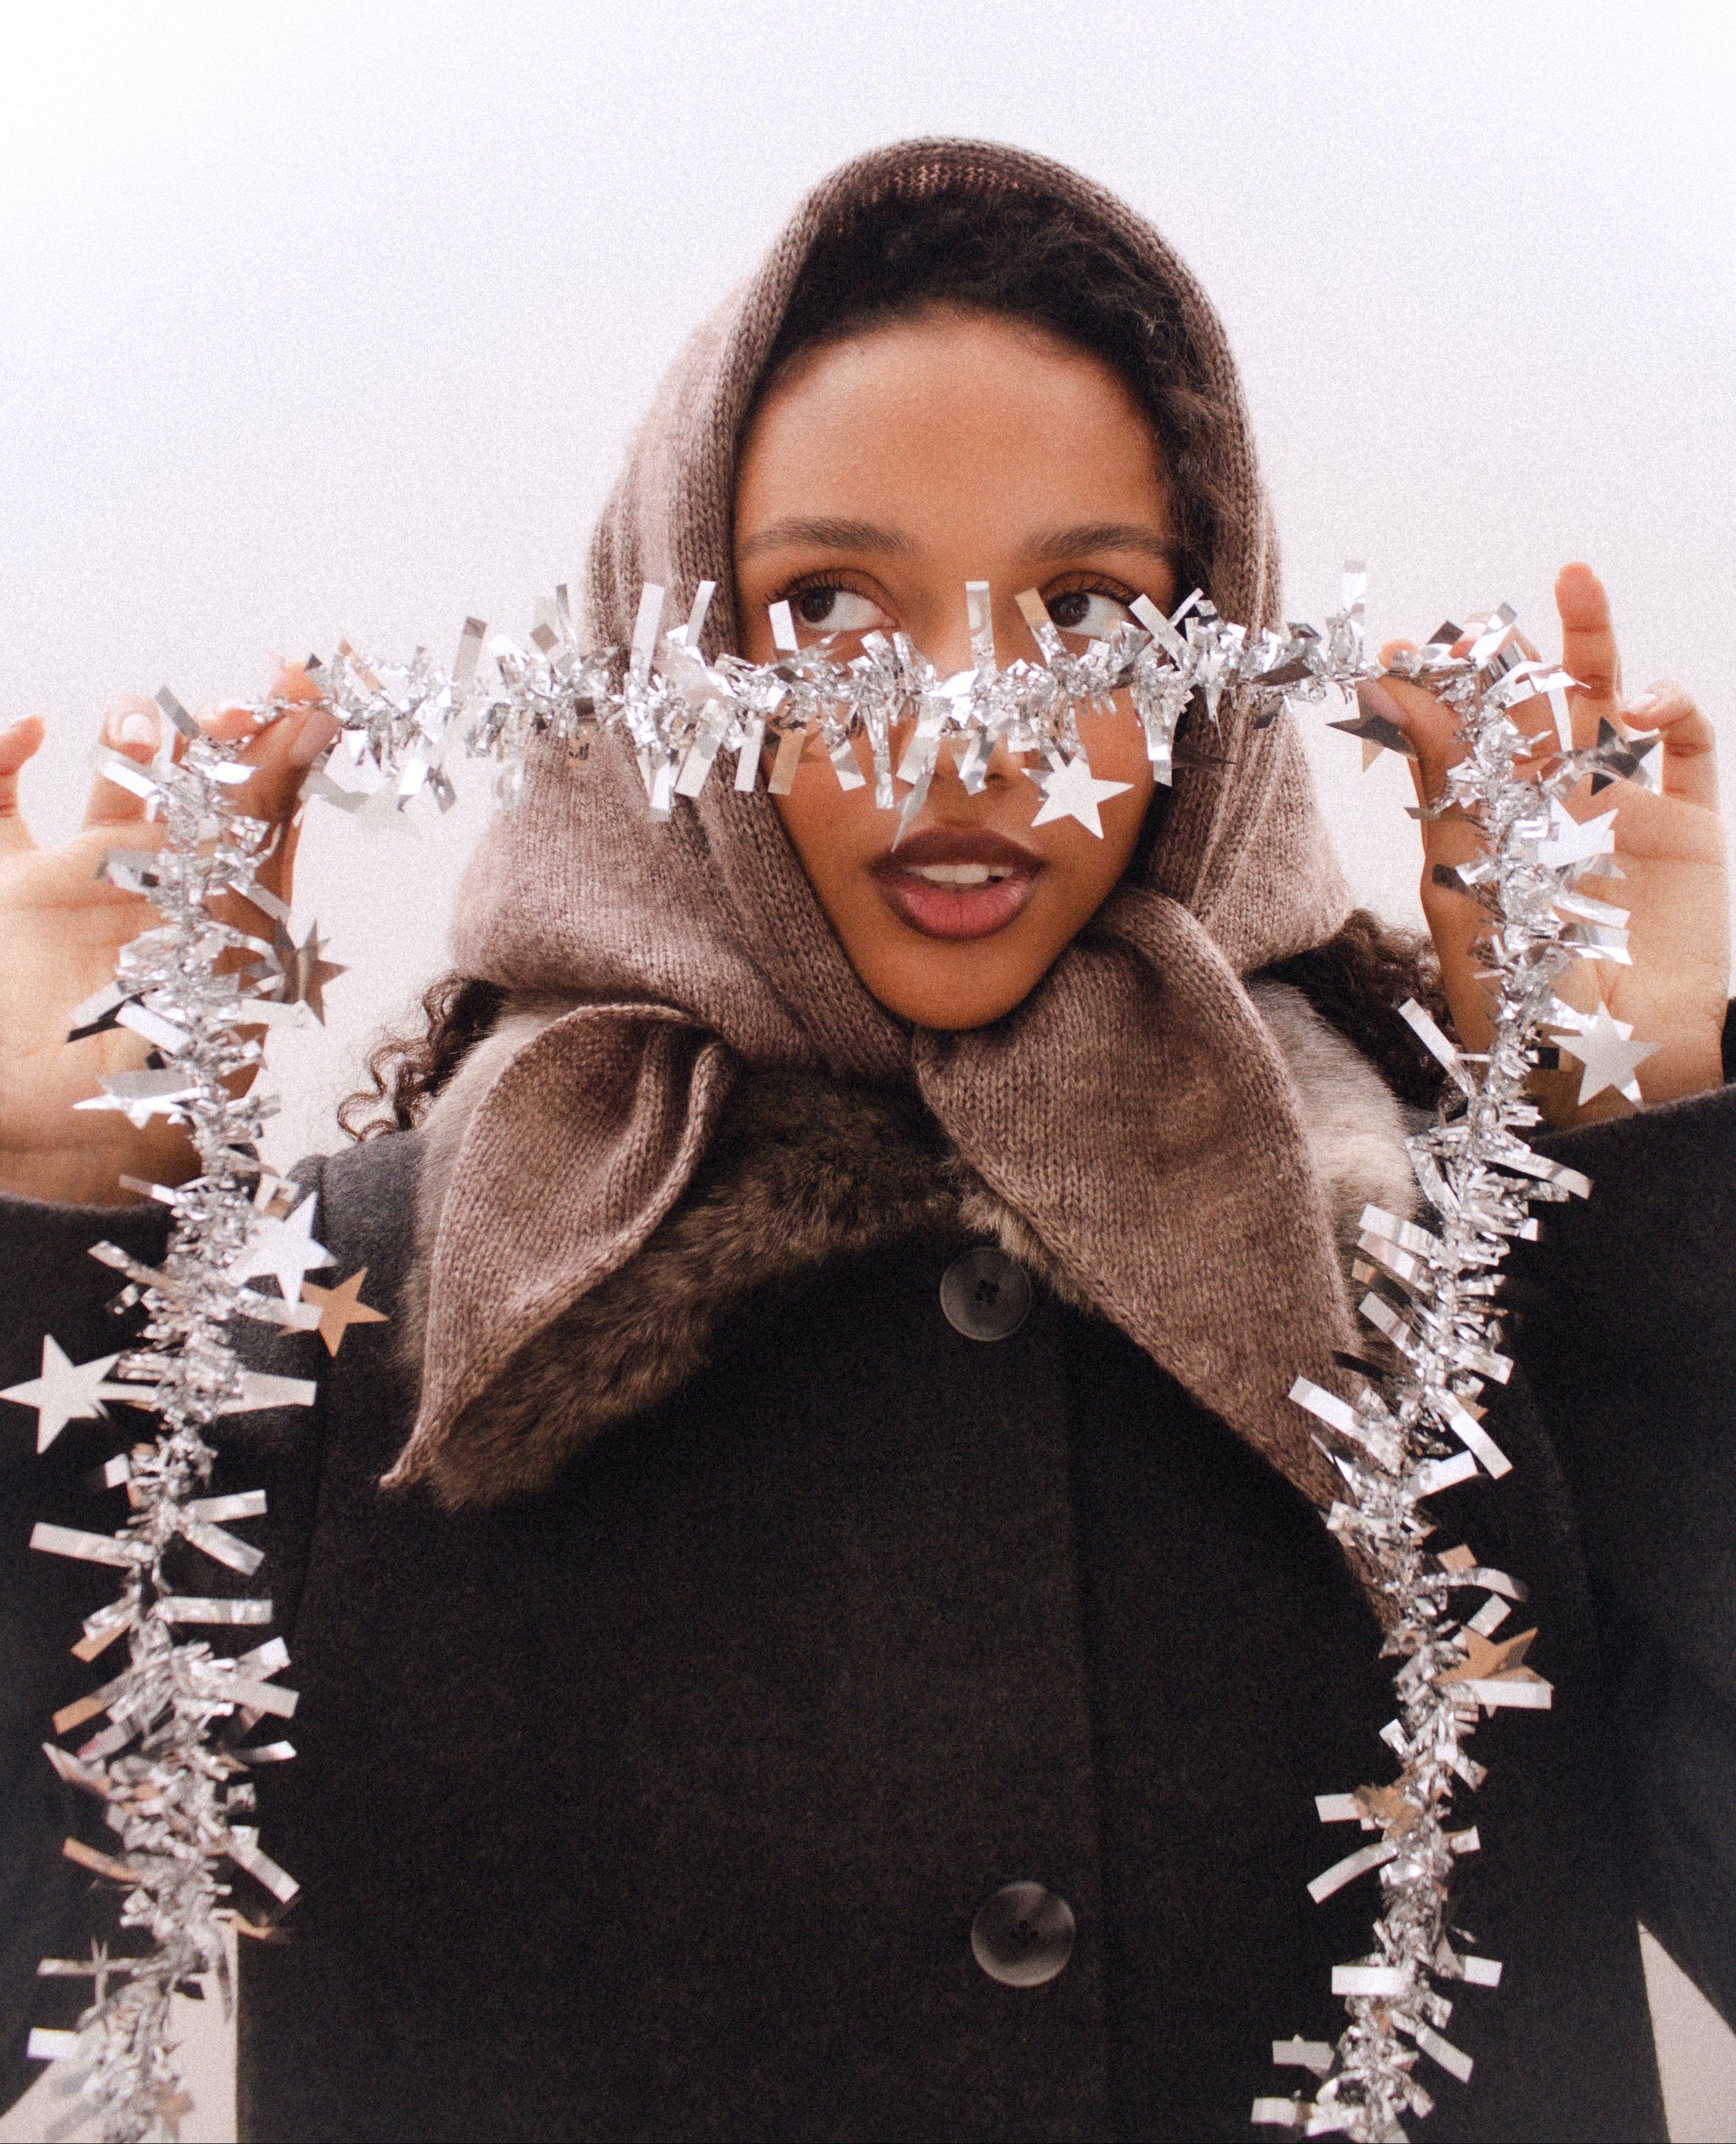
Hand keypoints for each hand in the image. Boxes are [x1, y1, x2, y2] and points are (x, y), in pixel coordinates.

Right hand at [0, 673, 338, 1204]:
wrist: (70, 1140)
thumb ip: (260, 859)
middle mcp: (160, 886)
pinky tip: (30, 730)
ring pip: (113, 784)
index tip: (311, 687)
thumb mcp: (223, 963)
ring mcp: (83, 884)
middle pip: (198, 785)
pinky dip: (2, 761)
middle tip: (244, 699)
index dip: (289, 745)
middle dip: (219, 738)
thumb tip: (320, 775)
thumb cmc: (168, 1080)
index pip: (266, 807)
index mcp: (220, 907)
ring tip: (141, 719)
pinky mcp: (11, 893)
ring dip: (130, 740)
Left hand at [1366, 563, 1728, 1125]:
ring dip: (1590, 642)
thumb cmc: (1528, 1008)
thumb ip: (1443, 783)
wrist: (1622, 1074)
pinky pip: (1690, 749)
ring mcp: (1618, 815)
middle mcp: (1546, 815)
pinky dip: (1674, 708)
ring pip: (1603, 706)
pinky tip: (1644, 700)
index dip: (1425, 692)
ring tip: (1571, 580)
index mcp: (1482, 835)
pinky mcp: (1687, 828)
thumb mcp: (1474, 886)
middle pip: (1525, 710)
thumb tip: (1393, 688)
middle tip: (1481, 616)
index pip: (1450, 744)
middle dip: (1503, 658)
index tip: (1393, 649)